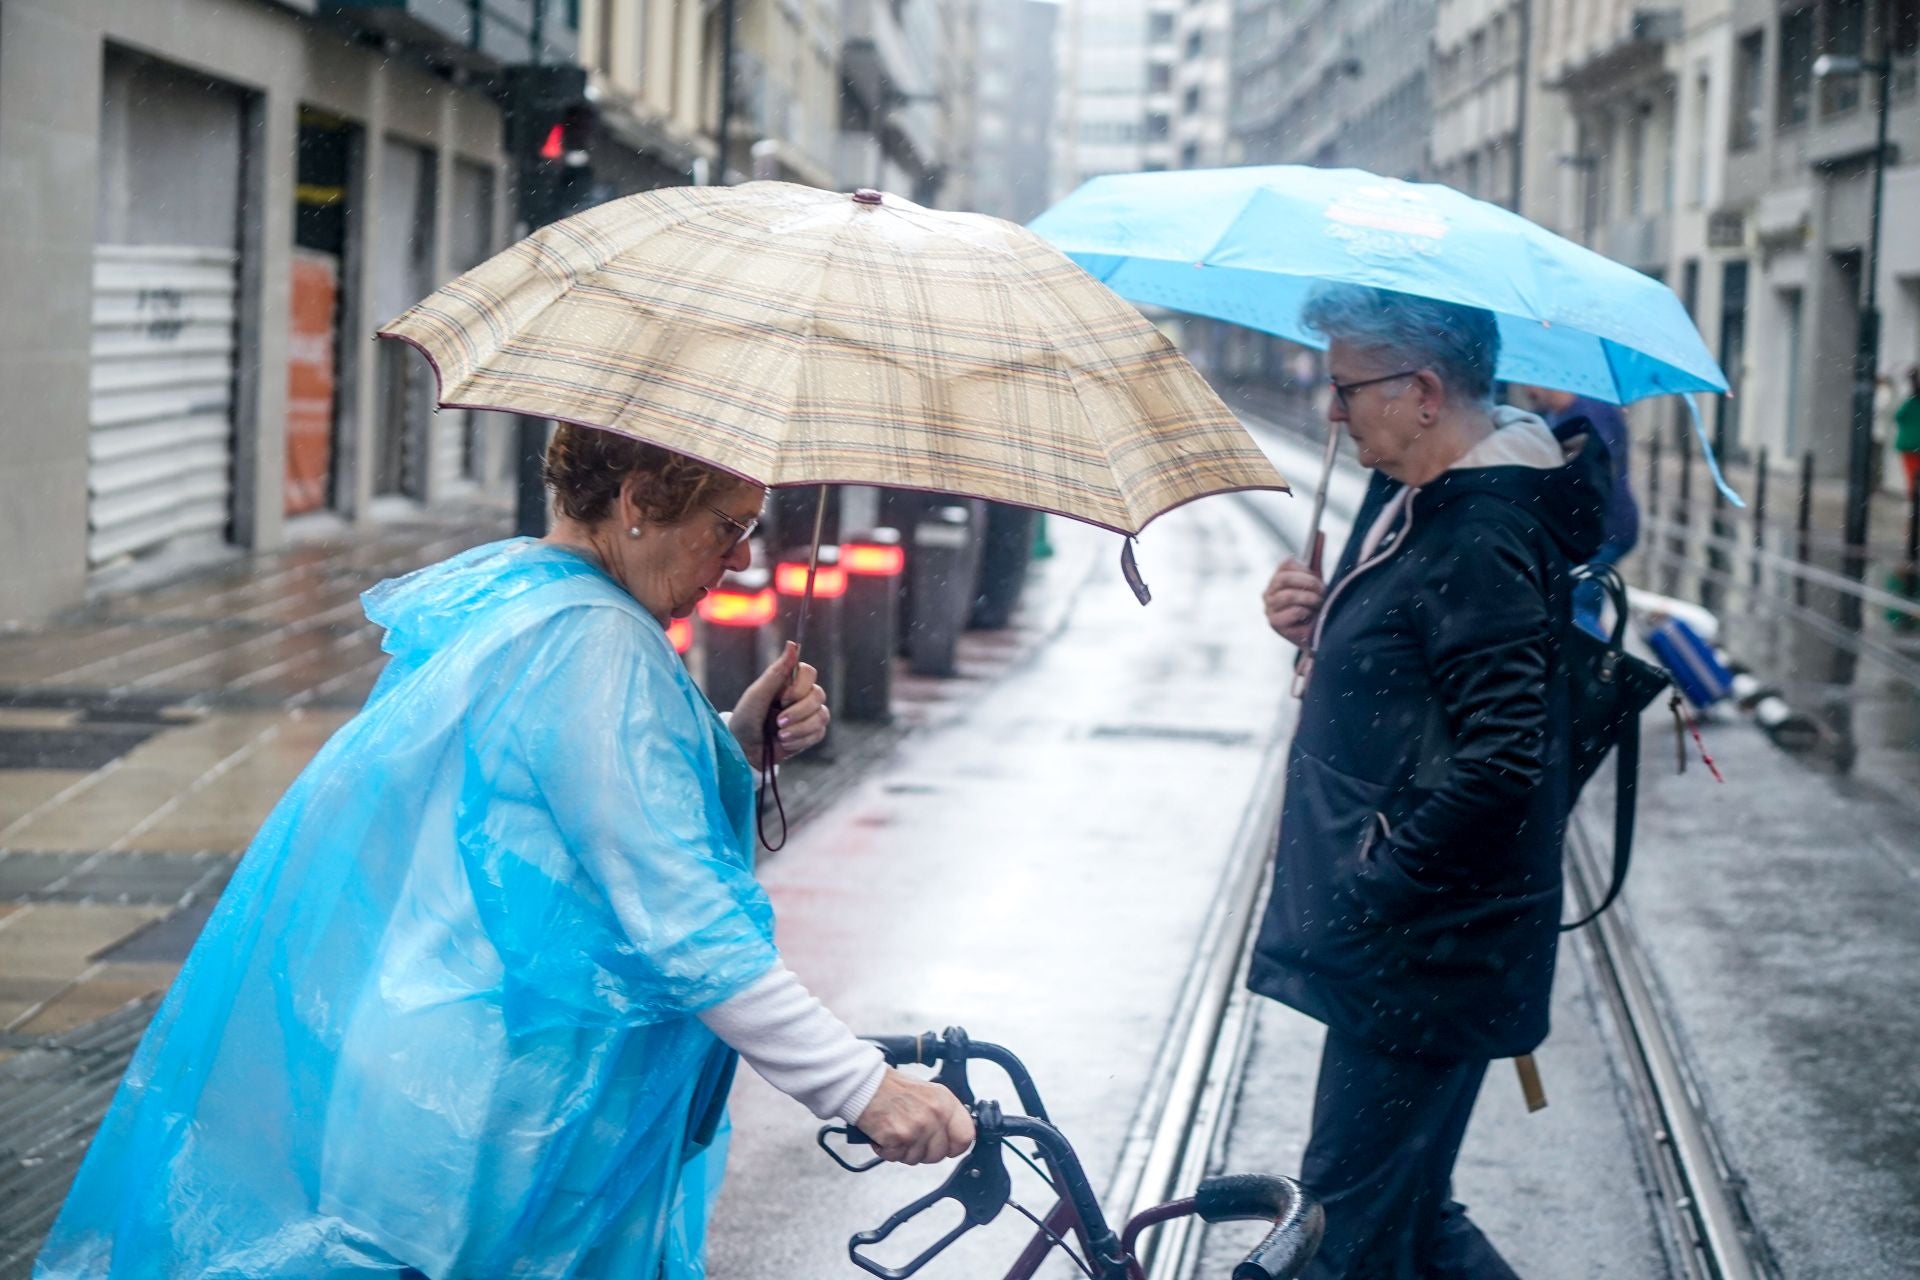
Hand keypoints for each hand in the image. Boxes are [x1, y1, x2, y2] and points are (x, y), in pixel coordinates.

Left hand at [730, 642, 829, 767]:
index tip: (781, 699)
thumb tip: (792, 644)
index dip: (799, 687)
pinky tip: (785, 742)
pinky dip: (801, 740)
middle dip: (798, 712)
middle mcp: (800, 696)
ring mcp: (808, 715)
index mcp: (788, 682)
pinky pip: (819, 733)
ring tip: (780, 735)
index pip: (809, 673)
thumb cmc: (746, 718)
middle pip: (818, 695)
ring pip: (822, 716)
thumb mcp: (758, 694)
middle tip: (777, 722)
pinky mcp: (811, 734)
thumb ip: (777, 671)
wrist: (743, 750)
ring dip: (800, 728)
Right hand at [854, 1070, 975, 1165]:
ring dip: (903, 1150)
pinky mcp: (898, 1137)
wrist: (865, 1084)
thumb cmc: (892, 1088)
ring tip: (895, 1130)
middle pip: (939, 1154)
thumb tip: (955, 1136)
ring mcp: (917, 1127)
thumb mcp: (928, 1093)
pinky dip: (887, 1150)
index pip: (966, 1136)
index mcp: (945, 1101)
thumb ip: (943, 1114)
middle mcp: (935, 1114)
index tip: (946, 1147)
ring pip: (916, 1159)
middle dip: (923, 1151)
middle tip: (910, 1137)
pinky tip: (884, 1134)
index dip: (955, 1147)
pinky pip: (896, 1157)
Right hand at [1263, 557, 1324, 647]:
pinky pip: (1293, 612)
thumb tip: (1319, 532)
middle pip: (1284, 578)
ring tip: (1319, 606)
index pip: (1286, 564)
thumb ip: (1315, 557)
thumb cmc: (1315, 605)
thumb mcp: (1316, 579)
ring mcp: (1269, 608)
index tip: (1316, 576)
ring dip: (1310, 600)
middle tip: (1322, 592)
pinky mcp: (1274, 623)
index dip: (1304, 569)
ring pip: (1289, 595)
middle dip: (1308, 584)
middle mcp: (1269, 592)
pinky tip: (1309, 618)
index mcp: (1278, 579)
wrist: (1317, 633)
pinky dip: (1306, 614)